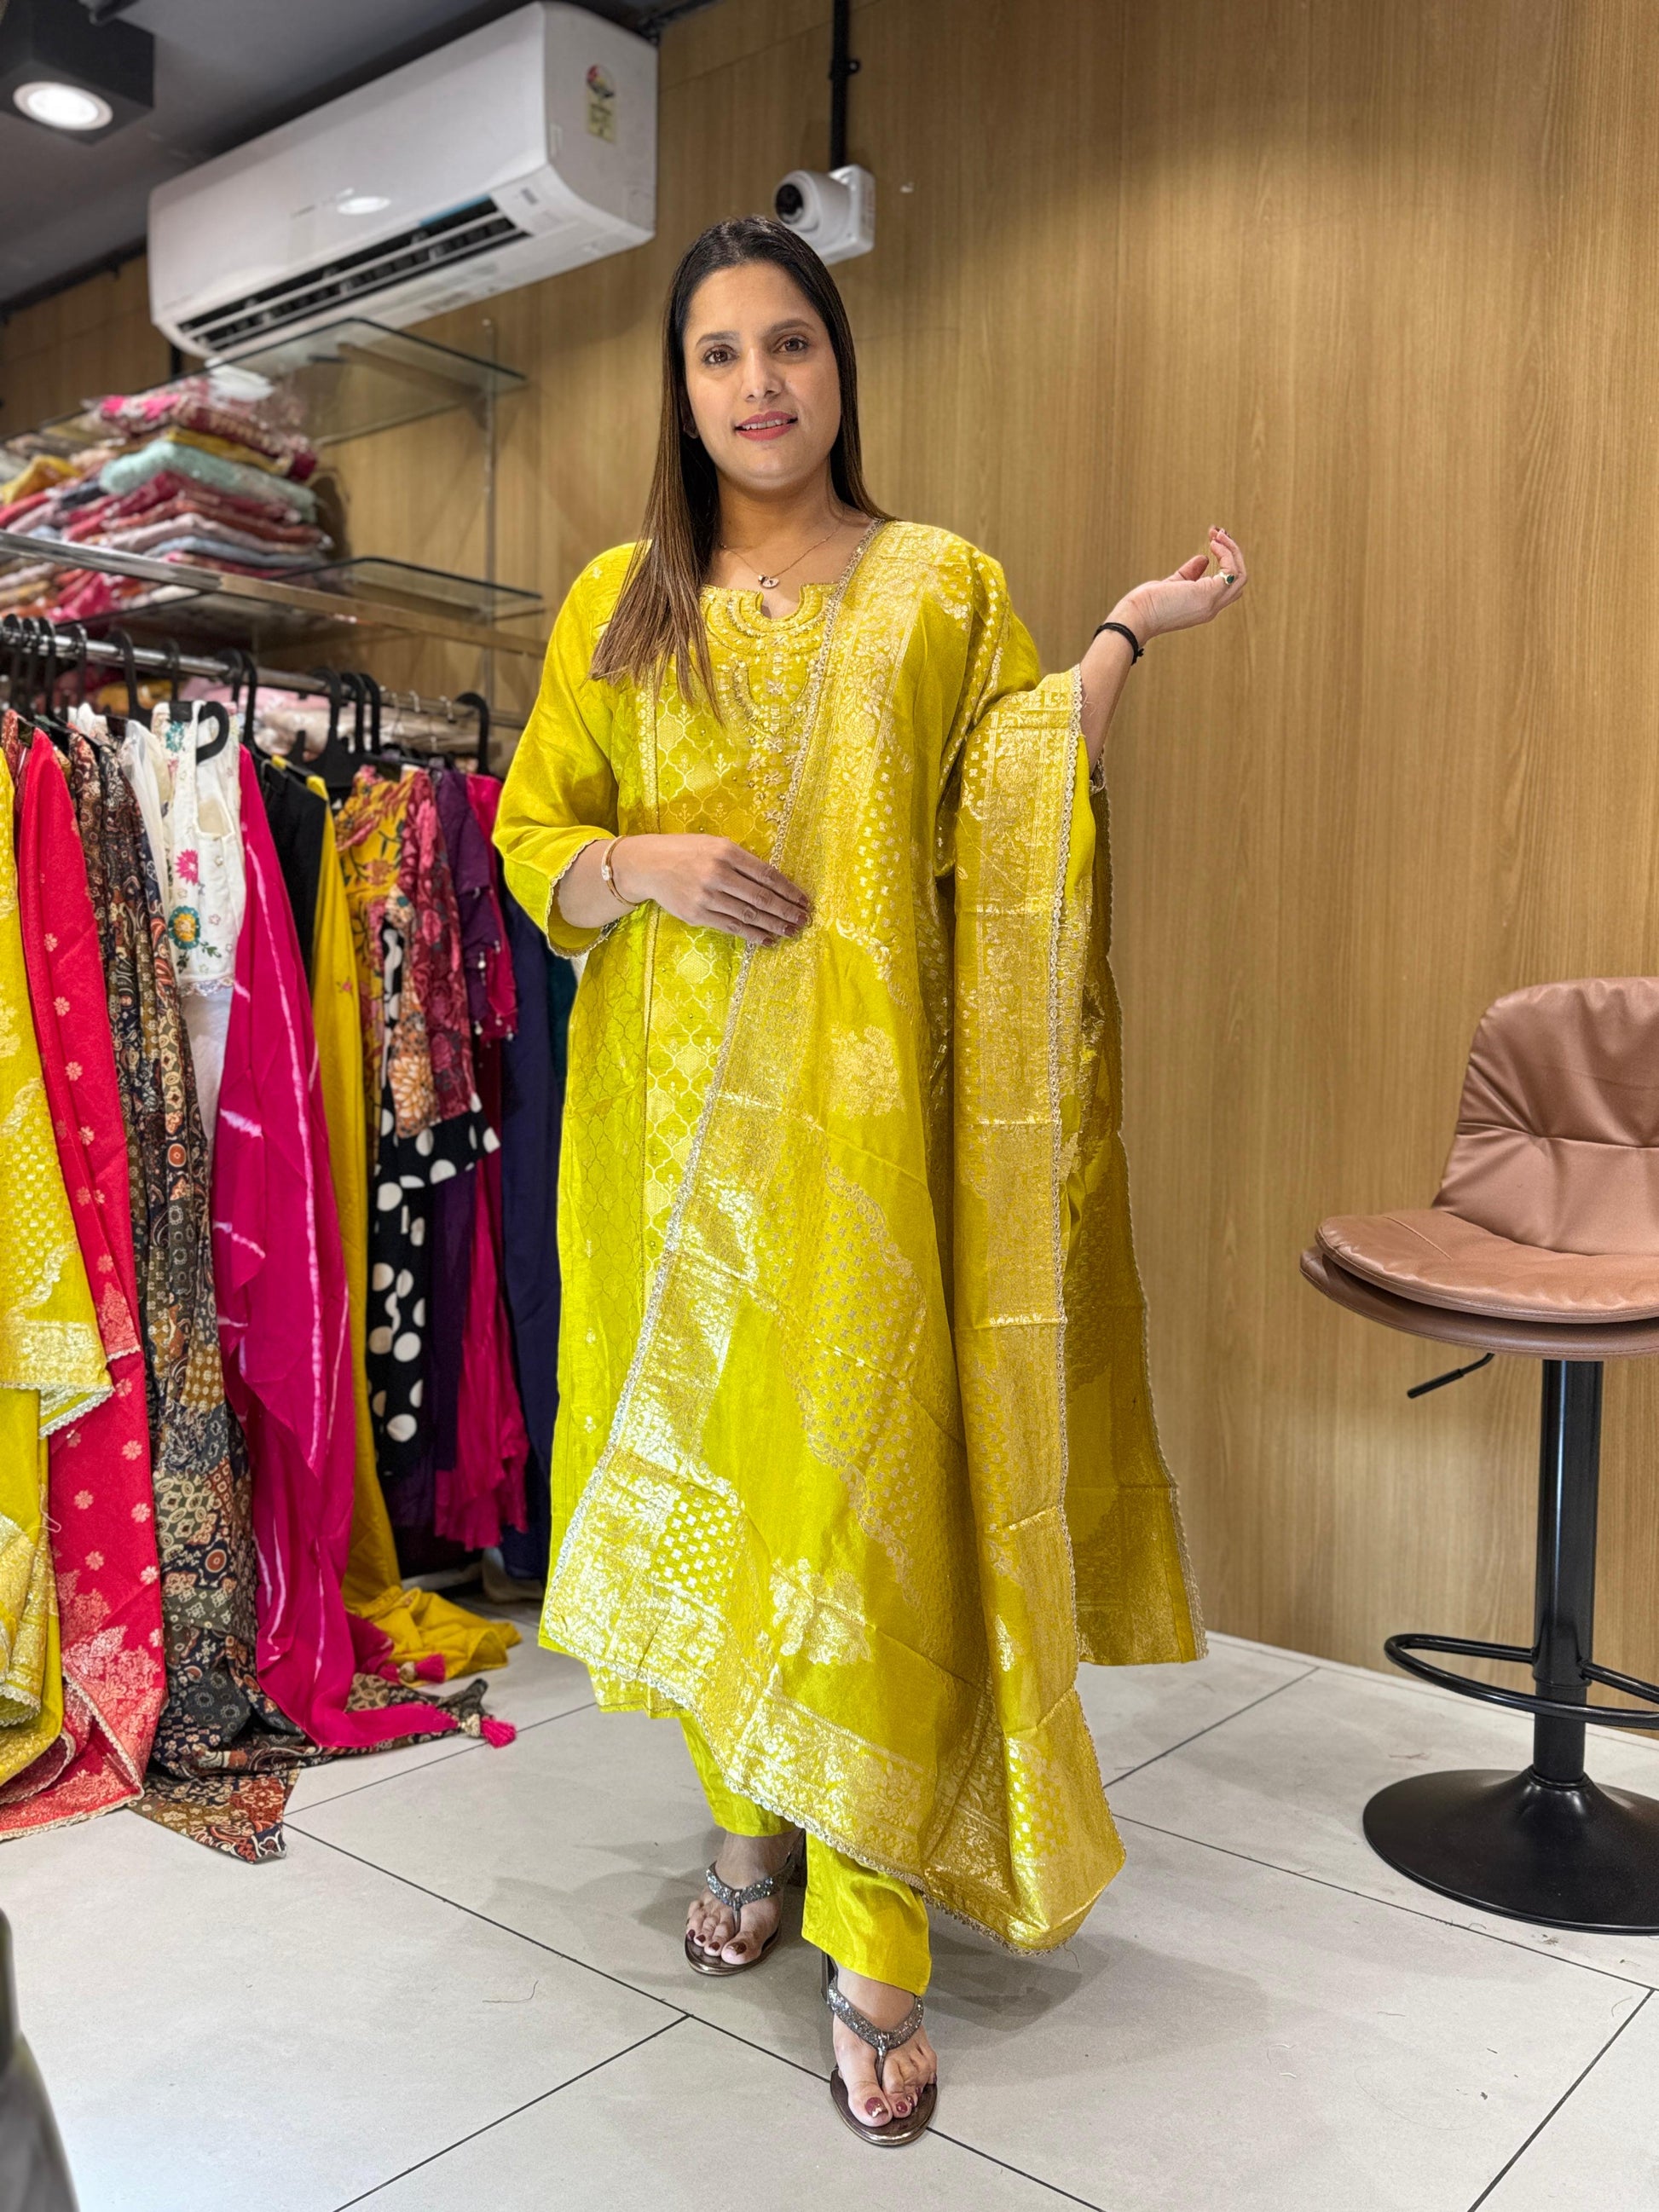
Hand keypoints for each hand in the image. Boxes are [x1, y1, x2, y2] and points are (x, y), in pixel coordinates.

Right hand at [613, 832, 810, 946]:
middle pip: (761, 898)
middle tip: (803, 920)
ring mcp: (706, 896)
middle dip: (786, 911)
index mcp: (726, 852)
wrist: (648, 865)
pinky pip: (731, 928)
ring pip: (748, 916)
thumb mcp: (715, 845)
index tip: (804, 900)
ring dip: (774, 926)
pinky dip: (752, 935)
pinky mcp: (697, 915)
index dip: (789, 890)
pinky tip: (767, 939)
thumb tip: (774, 883)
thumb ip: (742, 861)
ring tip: (791, 932)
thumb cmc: (687, 852)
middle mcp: (717, 874)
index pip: (767, 874)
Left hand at [1122, 525, 1247, 642]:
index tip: (1215, 541)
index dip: (1226, 561)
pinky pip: (1231, 570)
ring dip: (1232, 550)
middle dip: (1233, 553)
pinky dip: (1226, 553)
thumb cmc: (1148, 604)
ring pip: (1240, 575)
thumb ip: (1189, 573)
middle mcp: (1212, 607)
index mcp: (1205, 607)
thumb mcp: (1173, 584)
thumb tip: (1203, 559)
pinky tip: (1213, 543)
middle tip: (1220, 533)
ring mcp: (1212, 603)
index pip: (1228, 585)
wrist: (1136, 618)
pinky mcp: (1208, 594)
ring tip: (1218, 534)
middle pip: (1239, 580)